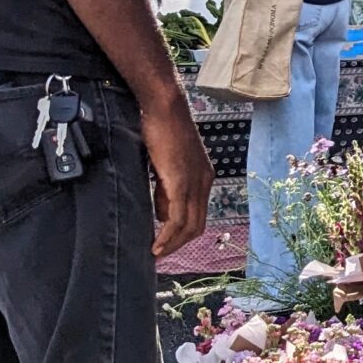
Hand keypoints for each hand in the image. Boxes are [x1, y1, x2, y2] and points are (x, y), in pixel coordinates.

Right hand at [142, 93, 212, 258]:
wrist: (164, 108)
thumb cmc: (162, 130)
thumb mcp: (166, 165)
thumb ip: (166, 189)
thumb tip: (162, 215)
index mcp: (203, 177)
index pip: (198, 215)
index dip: (184, 234)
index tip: (168, 244)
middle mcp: (204, 181)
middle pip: (197, 225)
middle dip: (179, 244)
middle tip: (161, 255)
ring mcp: (195, 182)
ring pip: (189, 224)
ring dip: (173, 243)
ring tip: (157, 253)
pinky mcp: (181, 181)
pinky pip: (177, 216)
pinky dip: (168, 234)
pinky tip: (157, 244)